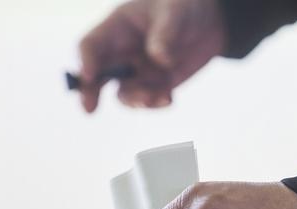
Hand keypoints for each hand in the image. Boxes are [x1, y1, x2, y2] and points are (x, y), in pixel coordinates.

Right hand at [77, 0, 225, 111]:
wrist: (211, 22)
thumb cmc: (186, 6)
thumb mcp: (176, 11)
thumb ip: (166, 33)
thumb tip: (159, 60)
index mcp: (117, 27)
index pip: (92, 45)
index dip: (86, 61)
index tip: (89, 77)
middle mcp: (122, 52)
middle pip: (97, 74)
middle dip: (90, 92)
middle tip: (89, 109)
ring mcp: (137, 71)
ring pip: (124, 93)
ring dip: (135, 100)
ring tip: (154, 98)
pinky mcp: (155, 85)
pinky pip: (149, 100)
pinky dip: (156, 103)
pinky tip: (169, 99)